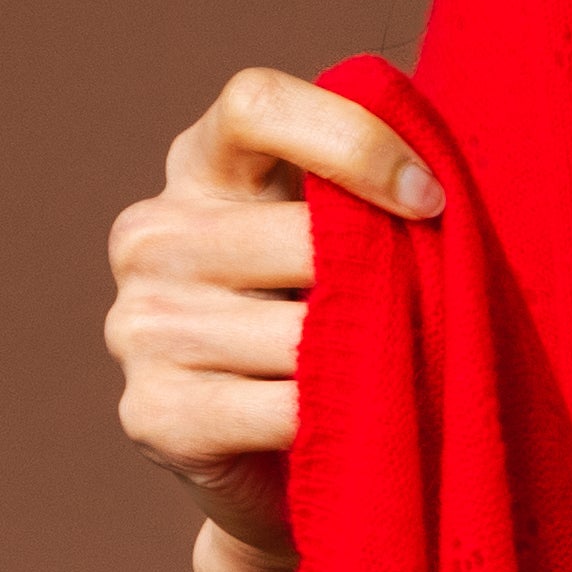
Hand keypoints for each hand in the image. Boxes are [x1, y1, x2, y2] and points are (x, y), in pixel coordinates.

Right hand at [103, 69, 435, 571]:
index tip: (431, 199)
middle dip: (378, 280)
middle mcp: (150, 236)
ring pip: (292, 331)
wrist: (291, 467)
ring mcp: (136, 325)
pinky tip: (357, 420)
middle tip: (428, 317)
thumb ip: (374, 198)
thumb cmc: (342, 326)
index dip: (352, 139)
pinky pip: (278, 408)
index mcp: (201, 167)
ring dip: (365, 358)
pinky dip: (337, 417)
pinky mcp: (151, 413)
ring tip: (393, 373)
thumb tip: (435, 193)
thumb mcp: (352, 242)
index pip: (255, 104)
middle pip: (291, 234)